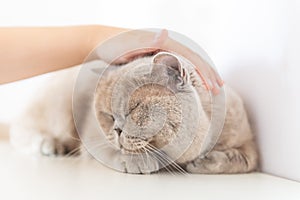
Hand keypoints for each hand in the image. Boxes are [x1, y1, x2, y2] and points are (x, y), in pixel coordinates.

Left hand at [96, 29, 223, 93]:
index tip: (213, 86)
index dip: (204, 71)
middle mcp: (166, 43)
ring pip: (188, 61)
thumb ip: (146, 40)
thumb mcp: (127, 43)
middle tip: (219, 89)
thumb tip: (166, 33)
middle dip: (208, 73)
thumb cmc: (112, 45)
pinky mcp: (157, 55)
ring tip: (213, 86)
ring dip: (202, 73)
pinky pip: (179, 64)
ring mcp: (162, 49)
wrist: (100, 42)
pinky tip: (192, 80)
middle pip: (193, 58)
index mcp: (163, 41)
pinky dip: (189, 72)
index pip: (191, 56)